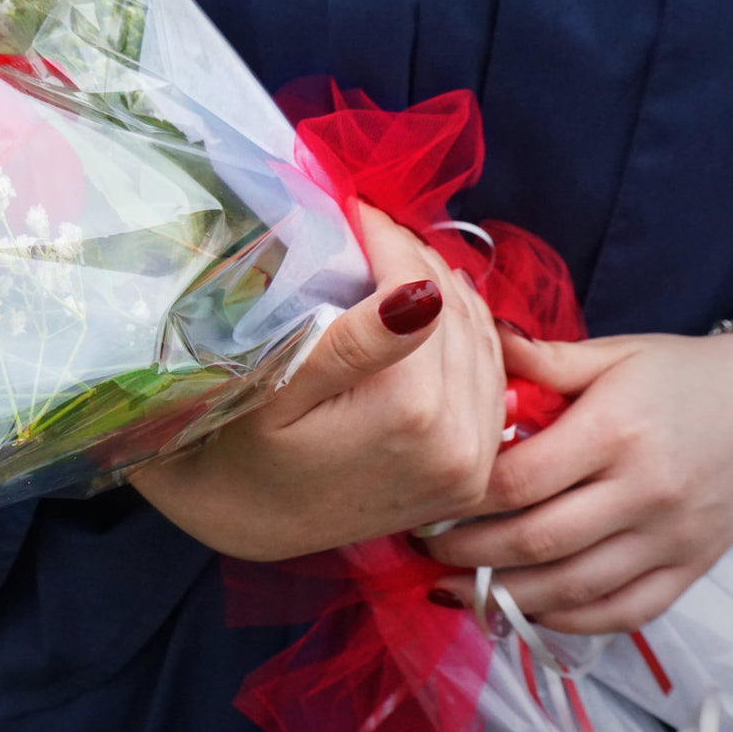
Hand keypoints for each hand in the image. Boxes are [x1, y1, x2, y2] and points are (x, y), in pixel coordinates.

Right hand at [131, 206, 505, 561]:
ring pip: (485, 342)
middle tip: (373, 230)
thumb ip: (354, 344)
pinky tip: (431, 317)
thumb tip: (421, 292)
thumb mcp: (278, 393)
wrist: (249, 523)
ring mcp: (474, 464)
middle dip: (417, 259)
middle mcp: (460, 443)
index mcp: (413, 413)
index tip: (356, 208)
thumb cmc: (242, 450)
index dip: (389, 241)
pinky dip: (467, 338)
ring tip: (398, 262)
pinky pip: (490, 383)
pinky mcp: (474, 475)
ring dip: (447, 292)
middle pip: (460, 314)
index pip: (422, 292)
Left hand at [424, 322, 732, 633]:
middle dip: (467, 553)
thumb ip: (542, 360)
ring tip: (451, 589)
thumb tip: (475, 341)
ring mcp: (670, 538)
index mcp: (615, 431)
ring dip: (503, 597)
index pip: (518, 480)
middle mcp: (645, 491)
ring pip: (572, 587)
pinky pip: (622, 613)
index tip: (423, 495)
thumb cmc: (678, 375)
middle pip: (536, 541)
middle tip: (423, 547)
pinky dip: (566, 620)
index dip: (461, 496)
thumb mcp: (612, 354)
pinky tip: (522, 610)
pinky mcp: (689, 570)